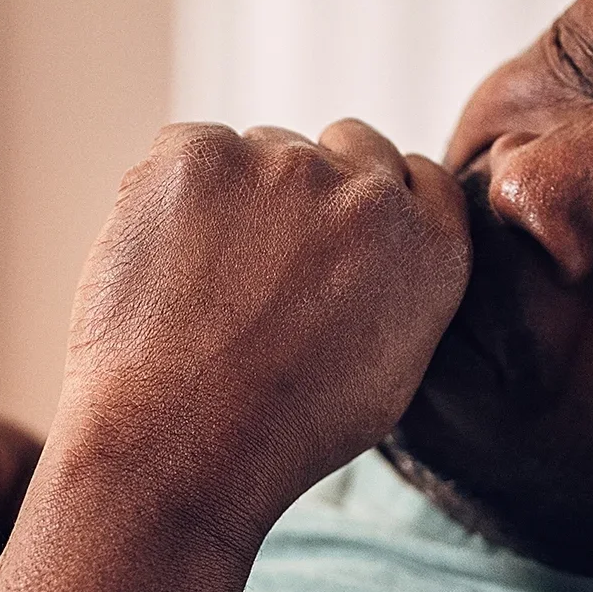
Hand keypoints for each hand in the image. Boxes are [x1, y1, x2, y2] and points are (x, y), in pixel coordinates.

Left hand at [53, 119, 469, 537]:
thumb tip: (376, 244)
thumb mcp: (387, 372)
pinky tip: (164, 261)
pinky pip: (187, 149)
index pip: (415, 175)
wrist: (180, 444)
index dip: (373, 196)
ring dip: (239, 191)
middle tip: (261, 261)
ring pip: (262, 148)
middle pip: (344, 147)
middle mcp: (368, 192)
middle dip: (310, 189)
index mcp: (428, 246)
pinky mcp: (200, 156)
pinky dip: (171, 191)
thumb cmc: (276, 431)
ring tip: (205, 281)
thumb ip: (400, 287)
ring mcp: (284, 164)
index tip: (335, 232)